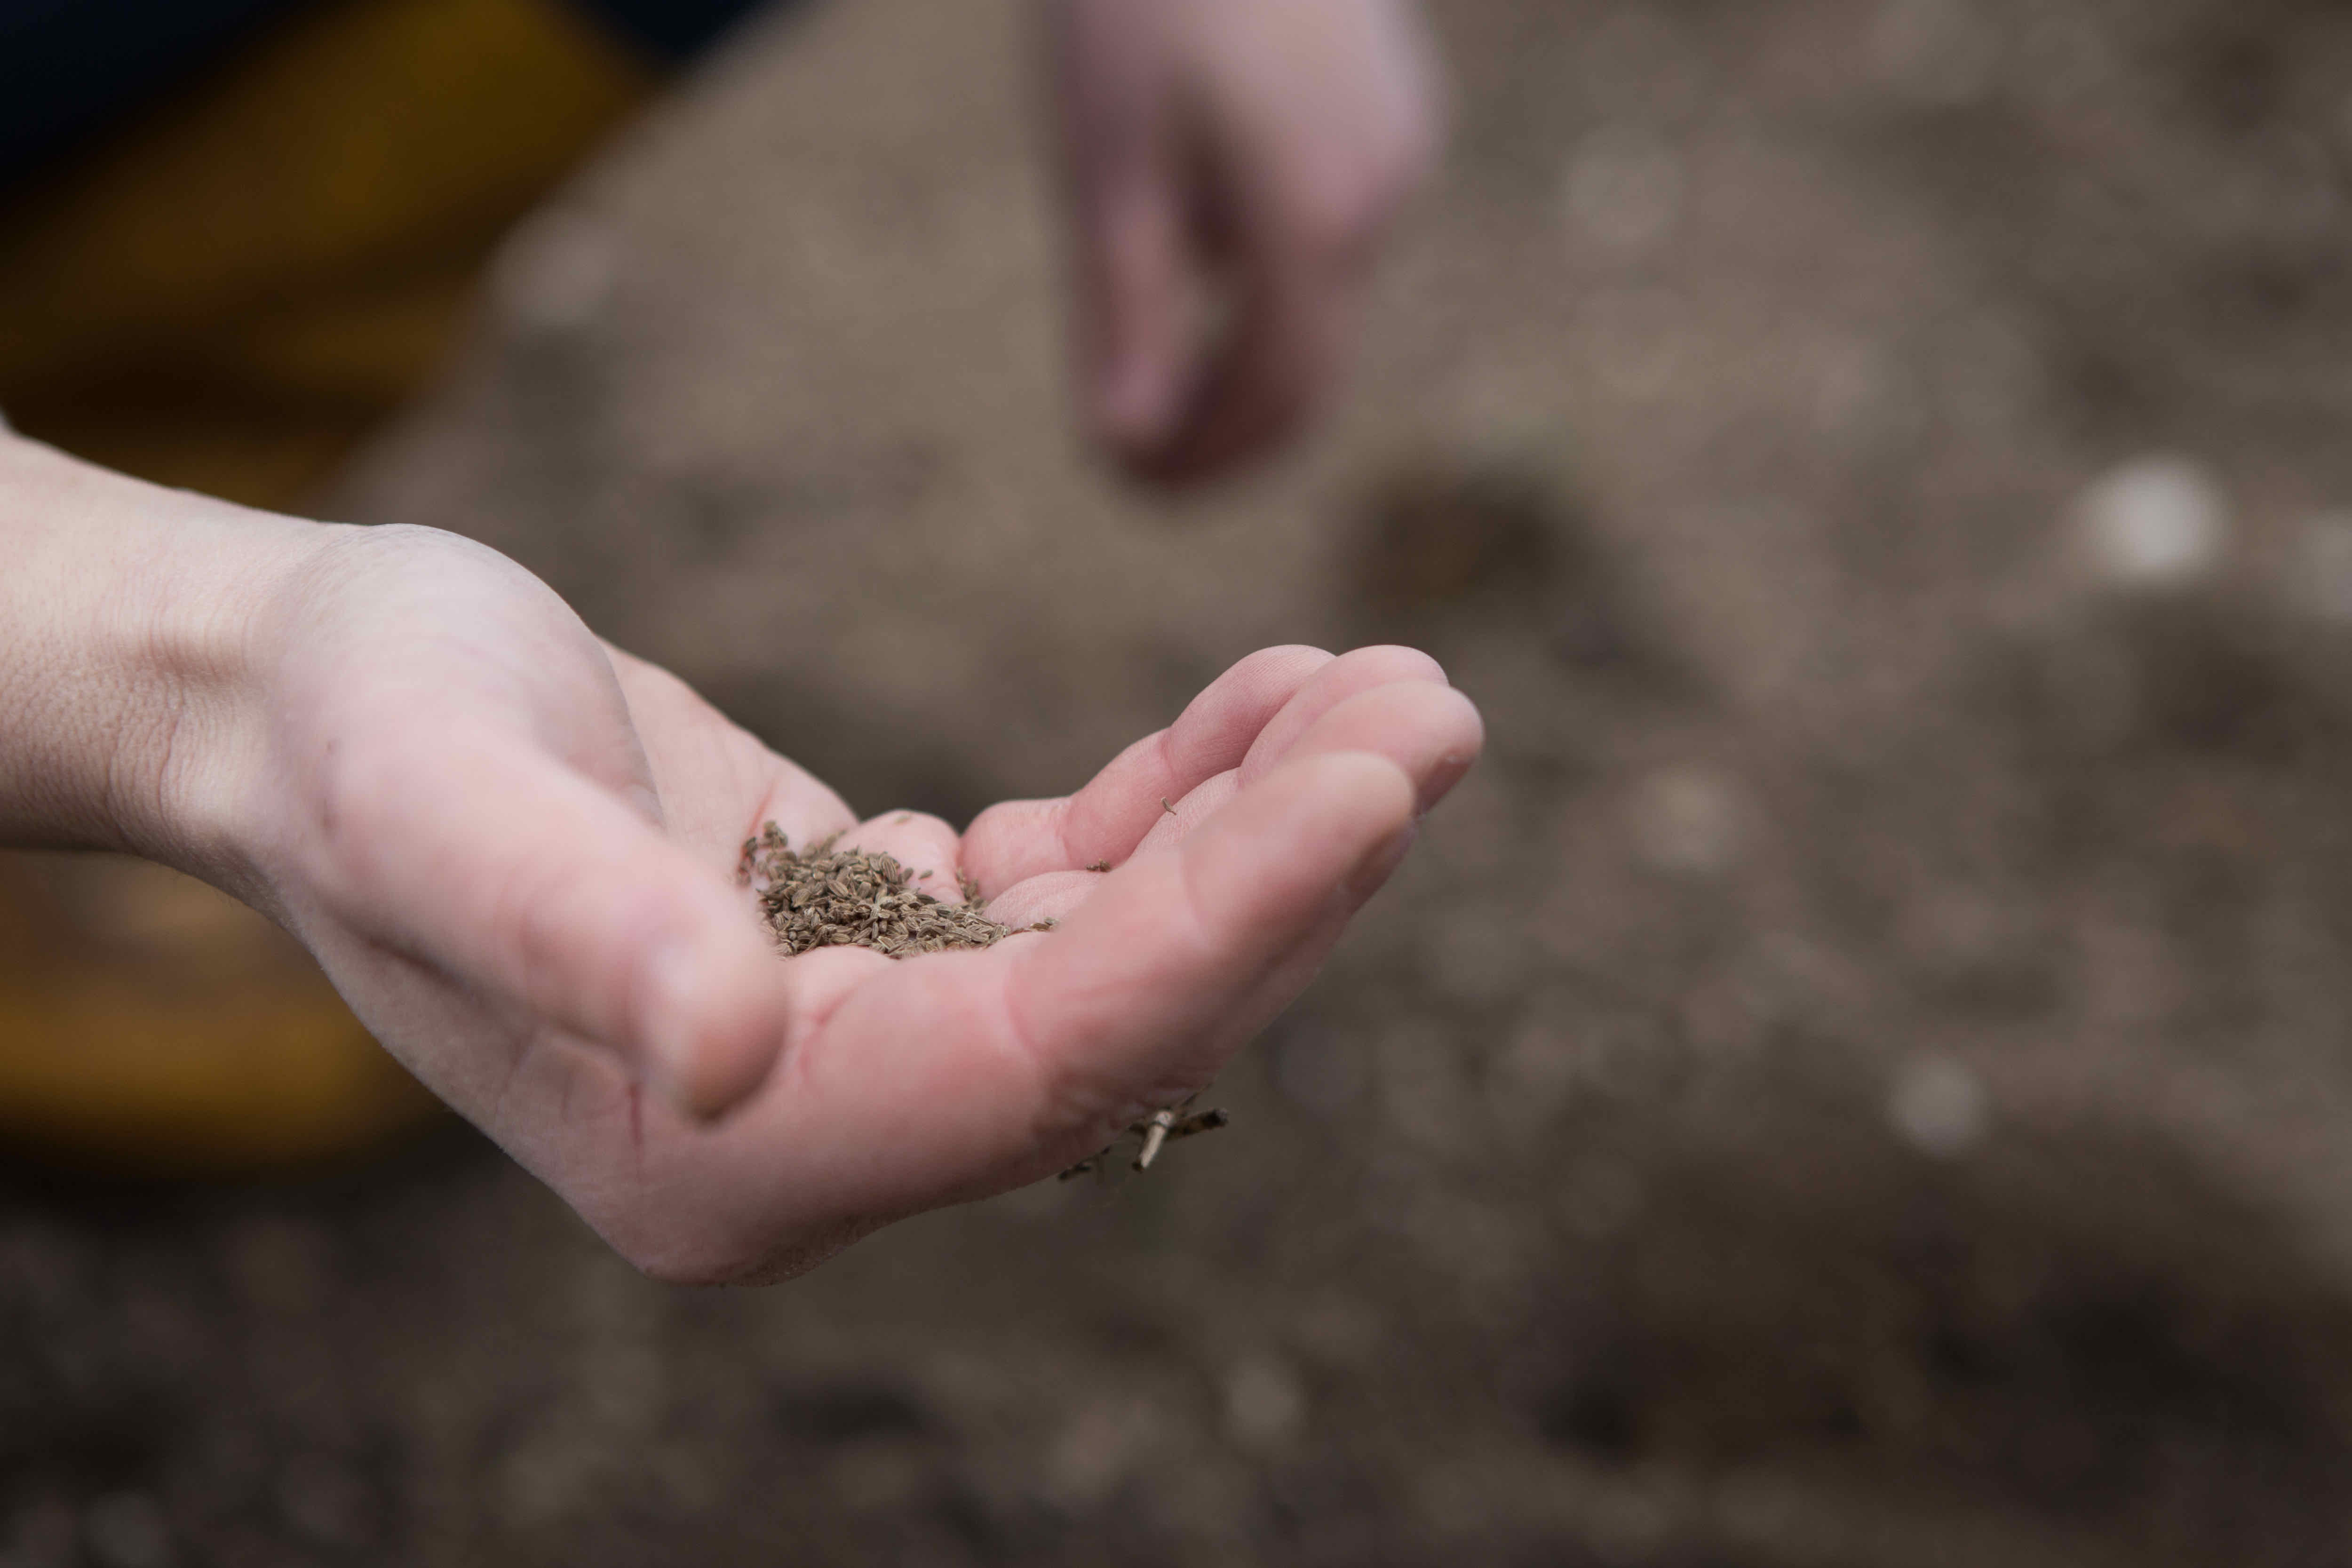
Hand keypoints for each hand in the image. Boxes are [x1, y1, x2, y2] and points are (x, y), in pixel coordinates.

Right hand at [229, 525, 1480, 1281]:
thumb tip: (737, 1046)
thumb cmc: (348, 742)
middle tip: (1433, 709)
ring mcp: (858, 1046)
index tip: (1374, 783)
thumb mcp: (428, 810)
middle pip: (1120, 1020)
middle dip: (1290, 872)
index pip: (1040, 1063)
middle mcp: (817, 1133)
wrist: (307, 706)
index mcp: (726, 1159)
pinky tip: (1264, 706)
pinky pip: (1071, 892)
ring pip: (1124, 955)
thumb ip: (572, 934)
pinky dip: (1175, 805)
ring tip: (1390, 687)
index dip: (1219, 927)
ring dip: (1265, 828)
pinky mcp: (878, 947)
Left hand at [1049, 0, 1442, 483]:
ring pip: (1315, 291)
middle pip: (1307, 359)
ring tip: (1150, 332)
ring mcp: (1402, 149)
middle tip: (1132, 454)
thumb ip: (1125, 315)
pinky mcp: (1400, 114)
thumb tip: (1124, 451)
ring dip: (1237, 335)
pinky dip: (1268, 261)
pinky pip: (1333, 226)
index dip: (1205, 459)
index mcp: (1308, 217)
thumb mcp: (1107, 169)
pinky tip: (1207, 218)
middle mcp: (1379, 192)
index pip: (1275, 394)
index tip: (1130, 486)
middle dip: (1223, 422)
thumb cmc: (1136, 8)